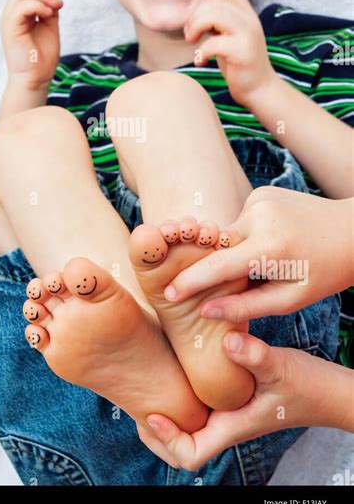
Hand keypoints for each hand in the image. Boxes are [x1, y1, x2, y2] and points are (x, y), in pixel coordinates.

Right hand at [0, 0, 62, 91]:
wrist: (36, 80)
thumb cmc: (42, 59)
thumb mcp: (49, 28)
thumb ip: (49, 11)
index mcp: (19, 16)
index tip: (60, 1)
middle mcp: (10, 16)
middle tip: (59, 2)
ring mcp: (8, 22)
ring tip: (55, 7)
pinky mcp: (10, 29)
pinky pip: (21, 7)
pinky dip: (37, 5)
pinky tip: (49, 14)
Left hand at [137, 331, 352, 470]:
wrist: (329, 390)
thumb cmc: (308, 386)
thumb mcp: (280, 367)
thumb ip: (255, 356)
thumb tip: (229, 343)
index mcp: (233, 425)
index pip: (191, 454)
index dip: (167, 440)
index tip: (153, 413)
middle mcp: (226, 422)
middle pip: (181, 445)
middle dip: (155, 432)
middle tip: (137, 402)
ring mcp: (228, 412)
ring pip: (188, 423)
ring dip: (167, 412)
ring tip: (149, 385)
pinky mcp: (232, 398)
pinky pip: (199, 404)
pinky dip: (183, 393)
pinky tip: (176, 368)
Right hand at [165, 187, 352, 321]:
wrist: (351, 231)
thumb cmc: (324, 272)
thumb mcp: (290, 299)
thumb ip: (246, 307)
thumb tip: (206, 311)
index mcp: (271, 248)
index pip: (217, 266)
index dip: (190, 282)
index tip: (168, 295)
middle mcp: (261, 217)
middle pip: (220, 248)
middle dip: (219, 266)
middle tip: (241, 279)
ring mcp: (260, 199)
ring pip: (230, 234)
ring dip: (238, 251)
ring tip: (270, 259)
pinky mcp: (261, 191)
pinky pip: (241, 220)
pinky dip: (248, 235)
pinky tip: (274, 240)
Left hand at [184, 0, 276, 108]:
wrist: (260, 89)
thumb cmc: (239, 63)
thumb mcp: (229, 36)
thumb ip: (217, 22)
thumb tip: (194, 13)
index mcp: (247, 14)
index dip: (207, 1)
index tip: (199, 20)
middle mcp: (250, 21)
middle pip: (215, 3)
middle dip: (195, 17)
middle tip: (190, 35)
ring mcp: (247, 36)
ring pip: (214, 16)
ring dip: (196, 27)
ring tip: (193, 42)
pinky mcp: (242, 53)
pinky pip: (213, 43)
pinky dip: (200, 52)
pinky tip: (201, 61)